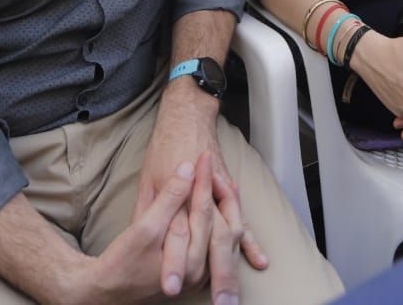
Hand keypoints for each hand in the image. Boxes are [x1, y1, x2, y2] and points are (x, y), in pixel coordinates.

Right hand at [60, 155, 208, 304]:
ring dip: (223, 203)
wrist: (109, 290)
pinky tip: (219, 199)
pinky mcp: (197, 272)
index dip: (202, 181)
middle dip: (217, 189)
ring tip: (219, 175)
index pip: (204, 212)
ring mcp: (202, 274)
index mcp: (192, 262)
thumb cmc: (122, 262)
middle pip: (220, 223)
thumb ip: (169, 199)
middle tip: (211, 161)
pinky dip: (220, 217)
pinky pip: (215, 241)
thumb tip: (188, 168)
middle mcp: (203, 271)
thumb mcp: (144, 228)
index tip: (202, 155)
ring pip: (223, 233)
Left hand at [136, 87, 266, 299]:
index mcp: (180, 195)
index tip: (170, 285)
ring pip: (231, 237)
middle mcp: (205, 198)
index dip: (173, 261)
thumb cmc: (165, 147)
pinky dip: (252, 243)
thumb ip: (149, 210)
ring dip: (233, 268)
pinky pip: (244, 223)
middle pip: (213, 242)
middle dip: (216, 276)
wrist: (189, 117)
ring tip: (233, 297)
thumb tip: (142, 238)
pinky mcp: (231, 194)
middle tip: (219, 303)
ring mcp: (222, 196)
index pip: (178, 235)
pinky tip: (260, 262)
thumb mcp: (146, 179)